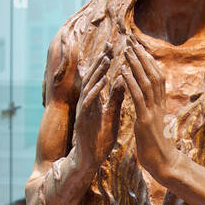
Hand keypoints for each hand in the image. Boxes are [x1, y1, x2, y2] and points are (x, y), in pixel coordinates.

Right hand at [72, 49, 124, 169]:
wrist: (90, 159)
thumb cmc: (99, 139)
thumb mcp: (111, 114)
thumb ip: (115, 97)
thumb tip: (122, 79)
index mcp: (95, 100)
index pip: (100, 76)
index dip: (105, 61)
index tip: (114, 47)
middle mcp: (87, 102)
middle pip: (93, 77)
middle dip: (101, 60)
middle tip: (109, 45)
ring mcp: (83, 111)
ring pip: (90, 87)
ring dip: (98, 73)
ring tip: (106, 59)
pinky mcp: (82, 121)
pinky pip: (88, 103)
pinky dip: (95, 92)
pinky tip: (102, 83)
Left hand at [123, 38, 175, 183]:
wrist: (164, 165)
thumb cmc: (156, 147)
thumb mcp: (153, 124)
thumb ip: (151, 110)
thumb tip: (149, 102)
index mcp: (160, 105)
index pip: (156, 76)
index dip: (148, 60)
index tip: (138, 47)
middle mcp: (158, 104)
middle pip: (153, 73)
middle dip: (141, 56)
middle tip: (130, 40)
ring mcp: (153, 112)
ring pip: (147, 82)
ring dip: (136, 64)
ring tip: (125, 50)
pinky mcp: (145, 121)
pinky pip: (138, 98)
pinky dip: (131, 83)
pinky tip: (123, 72)